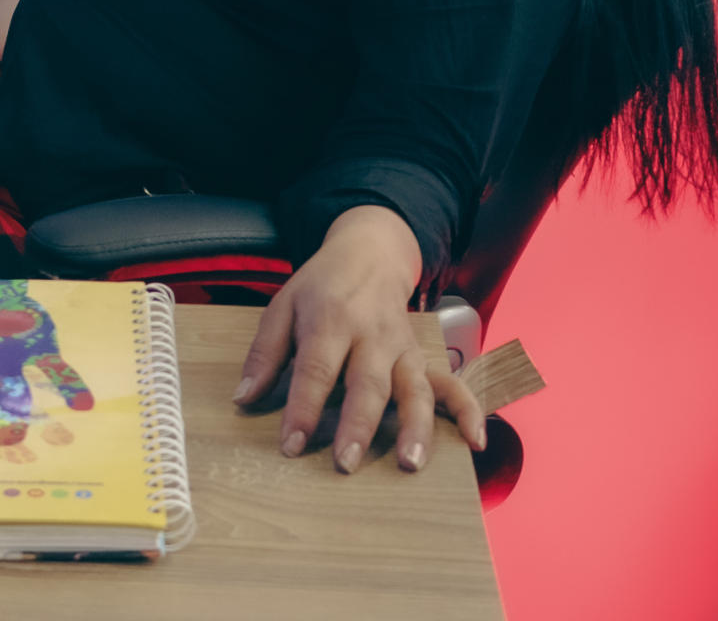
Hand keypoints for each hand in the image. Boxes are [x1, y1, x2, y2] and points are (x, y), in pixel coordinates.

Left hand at [232, 207, 487, 474]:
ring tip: (409, 465)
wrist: (370, 252)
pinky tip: (474, 441)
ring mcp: (403, 348)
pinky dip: (470, 412)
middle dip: (358, 426)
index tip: (290, 446)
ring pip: (414, 390)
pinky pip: (453, 385)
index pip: (316, 369)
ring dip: (415, 429)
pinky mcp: (423, 358)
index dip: (302, 409)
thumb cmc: (320, 287)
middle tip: (345, 463)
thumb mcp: (282, 307)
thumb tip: (243, 399)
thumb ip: (264, 354)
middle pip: (367, 383)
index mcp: (330, 319)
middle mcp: (372, 335)